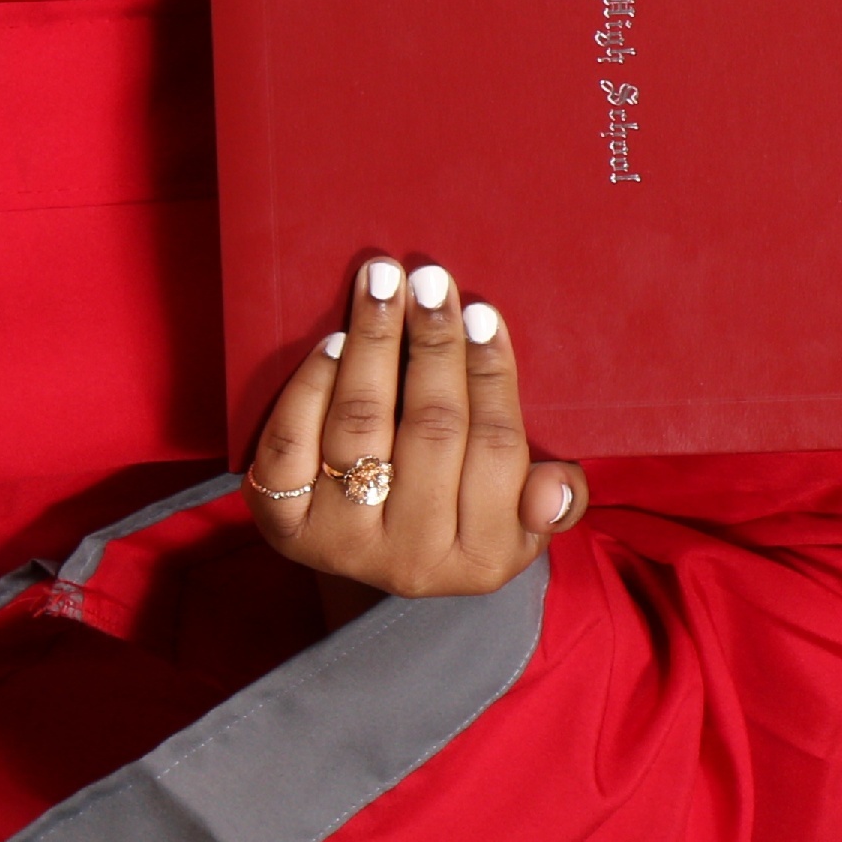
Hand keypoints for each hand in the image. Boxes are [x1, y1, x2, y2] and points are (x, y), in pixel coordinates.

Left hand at [240, 254, 586, 595]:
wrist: (380, 556)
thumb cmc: (465, 515)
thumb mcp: (524, 520)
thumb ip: (559, 500)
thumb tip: (554, 488)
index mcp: (484, 557)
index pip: (495, 446)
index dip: (490, 374)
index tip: (482, 313)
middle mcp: (412, 560)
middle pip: (430, 429)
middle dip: (434, 344)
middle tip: (431, 281)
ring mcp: (342, 544)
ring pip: (360, 427)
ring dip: (374, 345)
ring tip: (383, 287)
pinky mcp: (283, 526)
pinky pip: (291, 445)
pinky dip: (311, 388)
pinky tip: (334, 343)